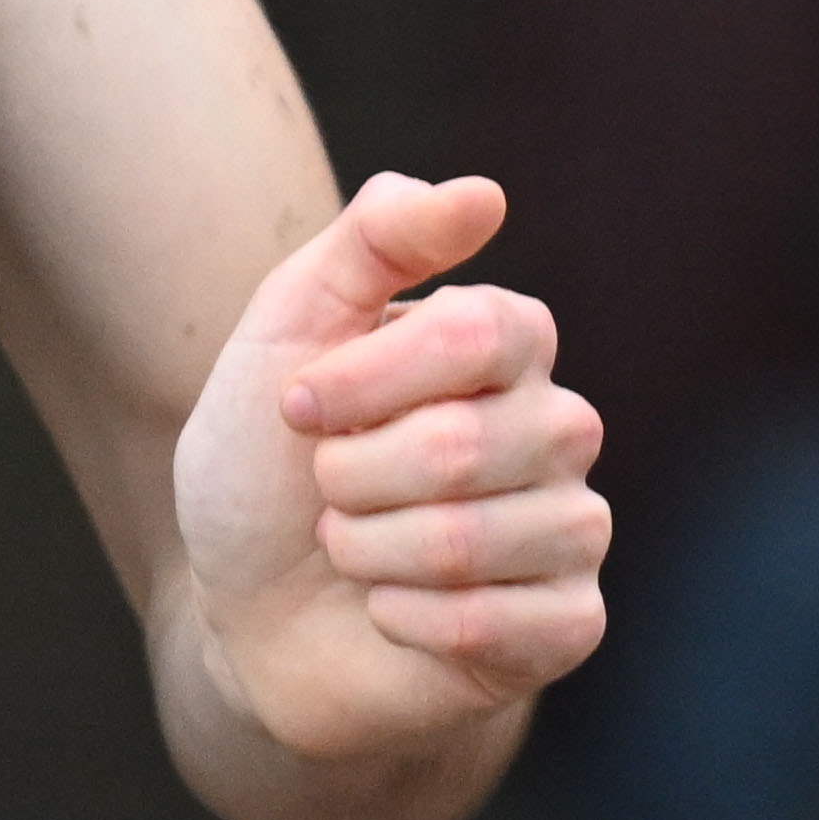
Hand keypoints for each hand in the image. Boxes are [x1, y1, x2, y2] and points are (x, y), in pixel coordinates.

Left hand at [171, 171, 607, 774]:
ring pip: (472, 541)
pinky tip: (387, 611)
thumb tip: (484, 194)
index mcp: (503, 343)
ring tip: (349, 549)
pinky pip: (498, 625)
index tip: (295, 406)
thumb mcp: (287, 328)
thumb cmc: (267, 462)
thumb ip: (374, 241)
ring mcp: (572, 528)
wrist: (246, 609)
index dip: (366, 377)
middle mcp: (558, 427)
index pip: (478, 332)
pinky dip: (405, 620)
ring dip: (367, 551)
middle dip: (351, 475)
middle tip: (324, 488)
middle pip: (466, 444)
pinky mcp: (569, 625)